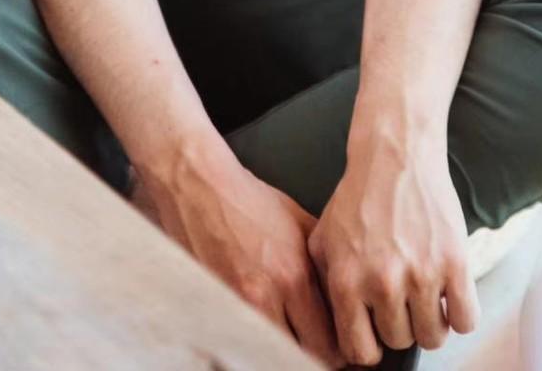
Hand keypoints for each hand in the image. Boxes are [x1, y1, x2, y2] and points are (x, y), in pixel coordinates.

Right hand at [131, 141, 341, 364]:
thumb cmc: (248, 201)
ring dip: (282, 348)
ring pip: (269, 352)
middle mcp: (265, 297)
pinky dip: (253, 338)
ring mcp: (235, 305)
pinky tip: (258, 326)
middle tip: (314, 346)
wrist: (199, 187)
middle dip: (311, 355)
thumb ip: (322, 264)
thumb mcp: (299, 223)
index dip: (336, 351)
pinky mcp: (213, 306)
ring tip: (287, 335)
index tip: (337, 347)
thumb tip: (341, 294)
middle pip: (299, 356)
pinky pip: (240, 340)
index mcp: (292, 276)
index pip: (326, 343)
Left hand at [308, 137, 478, 364]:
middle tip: (400, 296)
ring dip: (430, 321)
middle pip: (400, 341)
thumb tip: (331, 333)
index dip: (369, 345)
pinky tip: (447, 291)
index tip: (375, 332)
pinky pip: (466, 321)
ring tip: (423, 294)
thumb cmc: (358, 199)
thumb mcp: (323, 240)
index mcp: (347, 281)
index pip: (360, 352)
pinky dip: (459, 313)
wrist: (394, 157)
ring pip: (433, 337)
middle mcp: (383, 283)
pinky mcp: (455, 264)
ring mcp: (421, 275)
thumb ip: (325, 288)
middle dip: (400, 323)